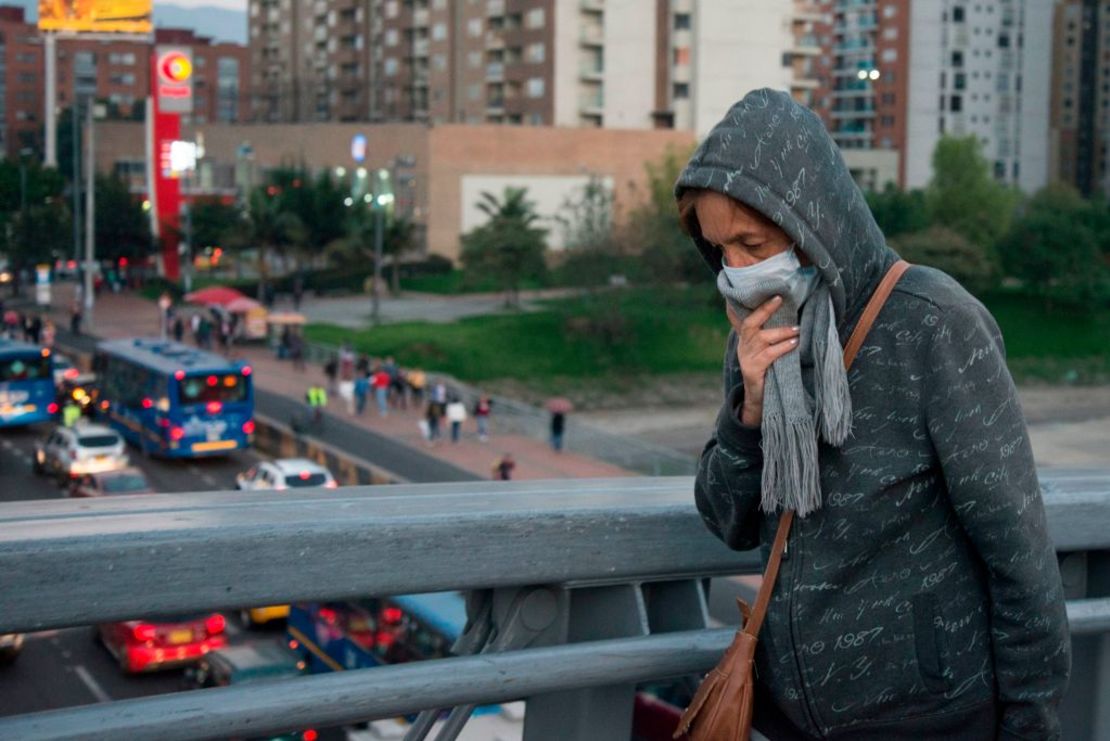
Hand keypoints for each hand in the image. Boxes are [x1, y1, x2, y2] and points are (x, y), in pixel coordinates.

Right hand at [726, 297, 799, 425]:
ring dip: (781, 332)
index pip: (748, 318)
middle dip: (765, 310)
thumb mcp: (766, 351)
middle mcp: (743, 346)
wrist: (758, 399)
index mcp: (745, 340)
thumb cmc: (767, 371)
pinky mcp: (752, 370)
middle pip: (750, 324)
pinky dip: (782, 347)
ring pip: (762, 338)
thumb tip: (792, 319)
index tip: (775, 295)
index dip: (760, 306)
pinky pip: (769, 354)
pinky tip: (793, 343)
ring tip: (796, 329)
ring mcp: (746, 358)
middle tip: (780, 300)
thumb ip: (772, 337)